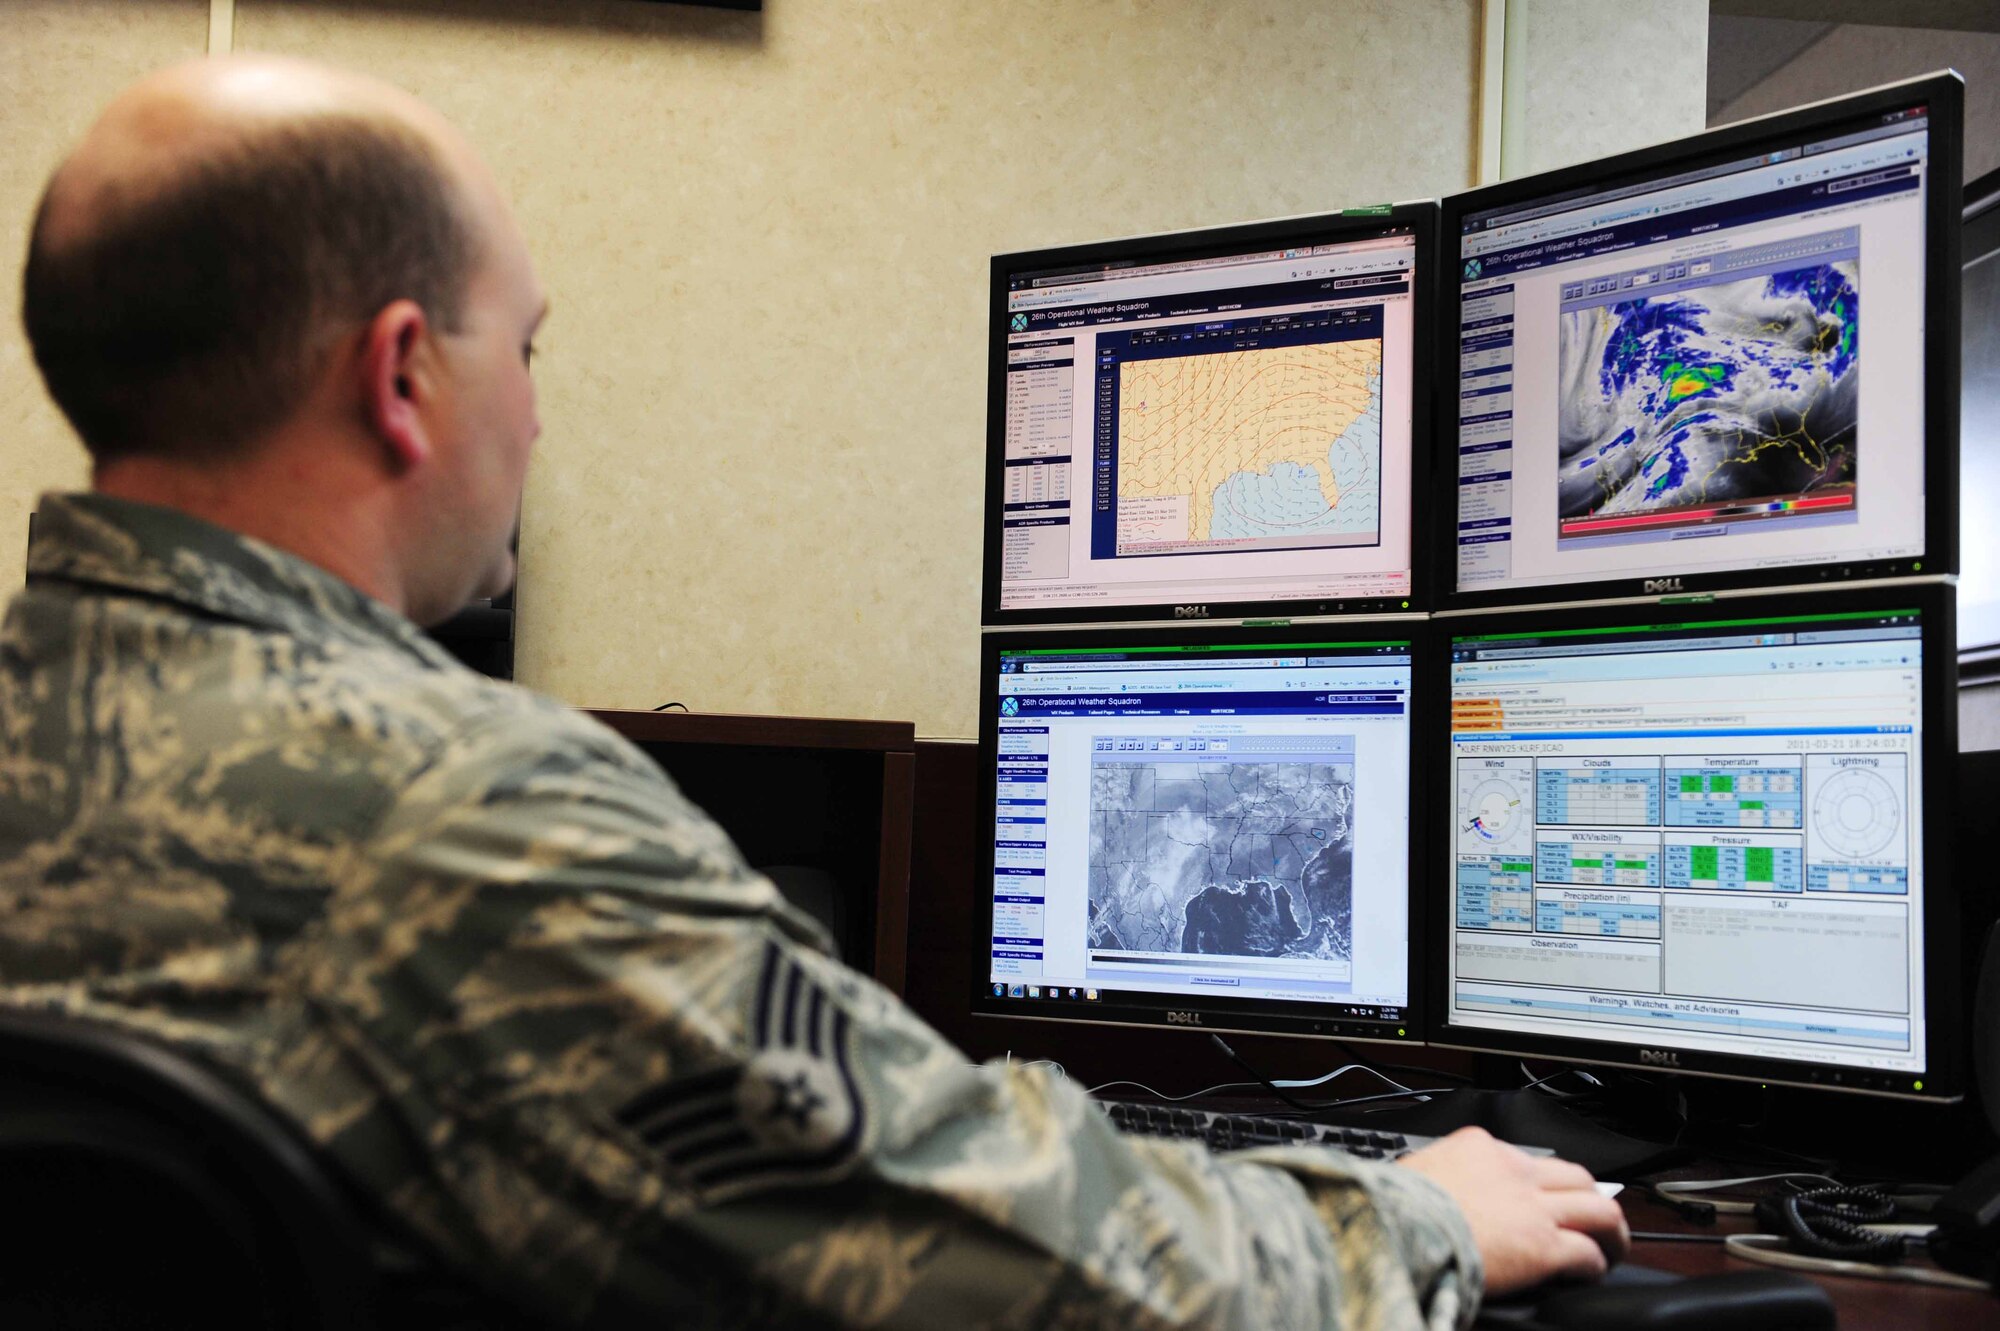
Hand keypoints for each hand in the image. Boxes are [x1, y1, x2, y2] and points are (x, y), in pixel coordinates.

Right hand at [1397, 1127, 1629, 1296]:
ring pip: (1599, 1210)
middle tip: (1595, 1219)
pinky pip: (1587, 1253)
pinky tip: (1588, 1274)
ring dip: (1611, 1230)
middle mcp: (1516, 1172)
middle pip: (1577, 1176)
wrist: (1395, 1228)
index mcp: (1481, 1148)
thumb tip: (1438, 1189)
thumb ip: (1442, 1175)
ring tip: (1610, 1247)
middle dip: (1591, 1198)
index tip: (1544, 1198)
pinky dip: (1594, 1264)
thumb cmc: (1394, 1206)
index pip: (1530, 1159)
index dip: (1544, 1183)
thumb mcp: (1418, 1171)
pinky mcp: (1544, 1247)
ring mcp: (1533, 1208)